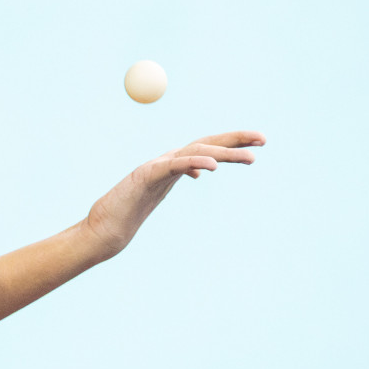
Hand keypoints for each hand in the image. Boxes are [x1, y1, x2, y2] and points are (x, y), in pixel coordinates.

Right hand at [82, 130, 265, 258]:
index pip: (207, 148)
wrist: (105, 229)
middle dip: (235, 139)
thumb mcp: (160, 193)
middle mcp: (166, 161)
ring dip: (224, 154)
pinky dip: (194, 162)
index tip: (258, 143)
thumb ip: (178, 178)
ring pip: (195, 152)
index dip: (232, 142)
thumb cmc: (127, 212)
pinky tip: (214, 166)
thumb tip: (199, 172)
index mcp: (172, 166)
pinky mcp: (145, 176)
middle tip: (263, 139)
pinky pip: (174, 165)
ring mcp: (156, 167)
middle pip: (206, 144)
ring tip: (250, 158)